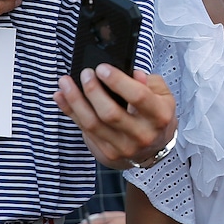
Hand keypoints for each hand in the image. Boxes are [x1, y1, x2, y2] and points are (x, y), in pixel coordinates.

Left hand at [54, 66, 176, 169]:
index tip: (102, 68)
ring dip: (75, 101)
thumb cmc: (155, 115)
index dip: (118, 81)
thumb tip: (131, 73)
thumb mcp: (162, 95)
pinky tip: (61, 97)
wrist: (154, 149)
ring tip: (65, 83)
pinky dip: (71, 112)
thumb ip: (148, 82)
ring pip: (93, 124)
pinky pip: (84, 131)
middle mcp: (142, 135)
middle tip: (85, 73)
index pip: (138, 97)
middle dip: (93, 91)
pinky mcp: (107, 154)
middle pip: (110, 113)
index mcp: (159, 116)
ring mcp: (123, 148)